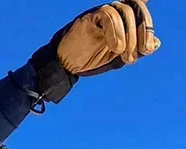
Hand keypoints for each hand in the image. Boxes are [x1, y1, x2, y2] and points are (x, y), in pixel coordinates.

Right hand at [29, 1, 160, 104]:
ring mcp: (102, 13)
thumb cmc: (89, 60)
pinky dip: (115, 32)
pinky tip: (115, 48)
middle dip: (143, 32)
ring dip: (129, 35)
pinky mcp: (90, 16)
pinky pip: (108, 15)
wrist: (64, 66)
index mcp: (122, 21)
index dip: (147, 25)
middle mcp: (114, 13)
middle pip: (136, 10)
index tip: (148, 48)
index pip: (140, 11)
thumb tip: (156, 43)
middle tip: (139, 53)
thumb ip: (135, 50)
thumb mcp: (117, 58)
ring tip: (123, 54)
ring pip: (124, 12)